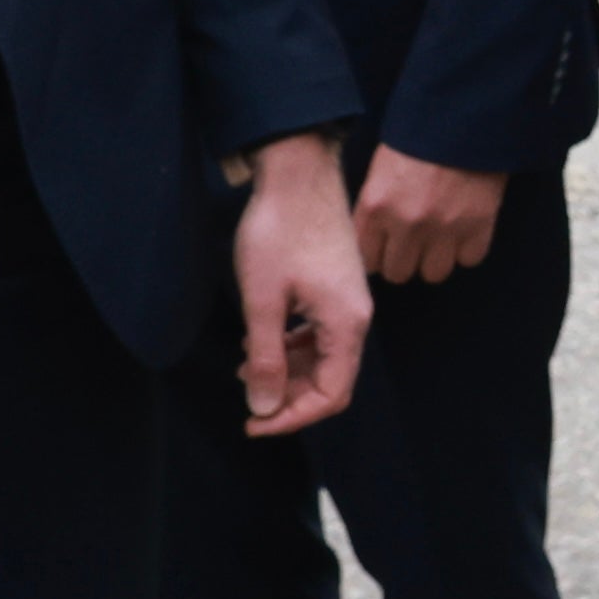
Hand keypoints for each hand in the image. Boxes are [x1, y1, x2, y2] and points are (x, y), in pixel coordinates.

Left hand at [230, 135, 372, 435]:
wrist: (297, 176)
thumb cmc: (277, 233)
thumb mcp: (262, 301)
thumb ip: (264, 359)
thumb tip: (263, 408)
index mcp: (346, 323)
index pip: (331, 394)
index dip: (292, 417)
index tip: (252, 422)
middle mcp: (355, 317)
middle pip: (330, 379)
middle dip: (287, 397)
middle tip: (244, 398)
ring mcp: (347, 302)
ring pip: (323, 358)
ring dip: (286, 371)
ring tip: (244, 366)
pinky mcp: (335, 289)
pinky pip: (319, 335)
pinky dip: (291, 347)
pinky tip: (260, 339)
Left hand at [352, 146, 505, 285]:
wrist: (465, 114)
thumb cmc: (418, 135)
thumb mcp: (381, 168)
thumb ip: (375, 207)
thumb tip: (376, 239)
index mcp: (376, 207)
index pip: (366, 261)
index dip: (377, 255)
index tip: (385, 248)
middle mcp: (406, 224)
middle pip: (398, 273)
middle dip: (405, 260)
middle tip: (414, 243)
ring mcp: (444, 228)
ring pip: (433, 274)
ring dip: (437, 259)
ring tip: (441, 240)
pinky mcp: (479, 225)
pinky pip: (469, 260)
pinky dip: (468, 249)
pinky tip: (465, 231)